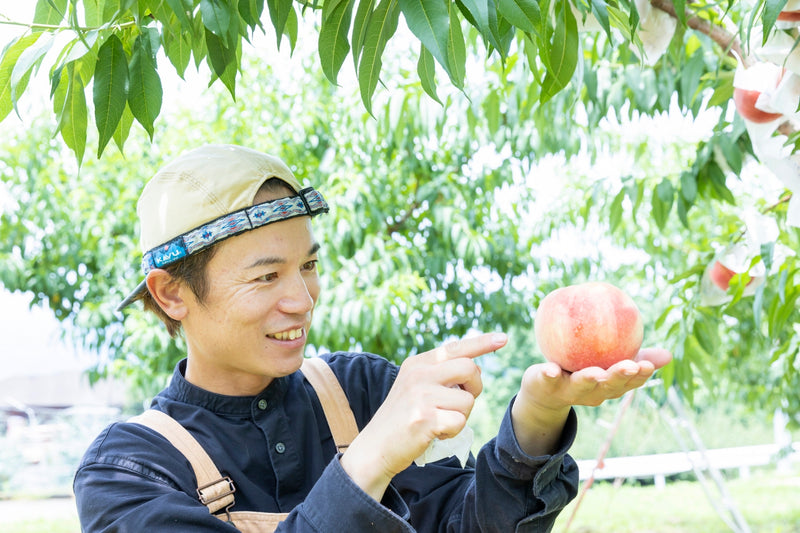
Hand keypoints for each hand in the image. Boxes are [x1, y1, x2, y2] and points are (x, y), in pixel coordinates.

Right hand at [340, 332, 507, 499]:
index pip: (455, 347)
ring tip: (441, 422)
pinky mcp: (424, 419)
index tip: (503, 338)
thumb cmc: (402, 418)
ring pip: (468, 400)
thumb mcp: (417, 388)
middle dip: (475, 388)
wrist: (375, 447)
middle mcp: (418, 374)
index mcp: (417, 363)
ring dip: (462, 416)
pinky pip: (460, 422)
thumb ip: (443, 375)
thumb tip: (477, 368)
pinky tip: (436, 434)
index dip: (482, 343)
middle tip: (462, 402)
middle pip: (469, 368)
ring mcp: (420, 396)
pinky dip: (453, 432)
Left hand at [511, 348, 671, 456]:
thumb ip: (636, 356)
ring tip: (595, 372)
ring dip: (589, 380)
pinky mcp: (547, 384)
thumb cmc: (583, 371)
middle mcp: (592, 392)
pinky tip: (551, 368)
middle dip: (620, 377)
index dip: (640, 376)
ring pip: (581, 386)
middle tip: (631, 366)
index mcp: (608, 386)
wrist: (545, 391)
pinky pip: (548, 379)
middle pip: (608, 387)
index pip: (629, 382)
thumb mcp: (609, 363)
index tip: (649, 364)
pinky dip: (550, 374)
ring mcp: (569, 390)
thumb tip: (669, 355)